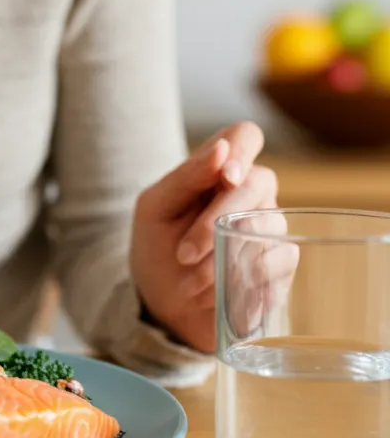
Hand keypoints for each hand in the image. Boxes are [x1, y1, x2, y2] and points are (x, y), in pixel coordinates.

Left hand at [129, 121, 294, 352]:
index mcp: (218, 170)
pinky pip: (280, 259)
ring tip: (190, 279)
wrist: (162, 302)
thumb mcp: (156, 209)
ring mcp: (271, 226)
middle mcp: (252, 193)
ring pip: (267, 225)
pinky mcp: (282, 264)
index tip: (225, 176)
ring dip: (222, 256)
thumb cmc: (157, 245)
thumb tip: (222, 149)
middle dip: (217, 219)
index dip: (242, 150)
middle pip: (260, 181)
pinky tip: (216, 290)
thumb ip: (186, 177)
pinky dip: (243, 276)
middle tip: (184, 253)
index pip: (245, 136)